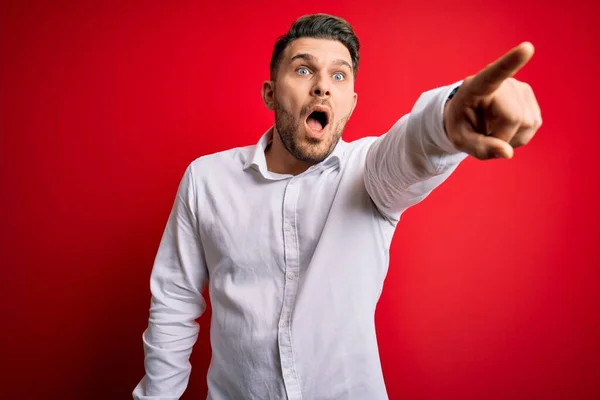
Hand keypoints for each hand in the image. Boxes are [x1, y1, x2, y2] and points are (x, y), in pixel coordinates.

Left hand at [443, 42, 541, 159]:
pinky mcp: (530, 98)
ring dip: (510, 137)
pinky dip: (519, 135)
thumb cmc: (460, 124)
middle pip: (514, 117)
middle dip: (501, 136)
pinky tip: (505, 128)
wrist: (467, 116)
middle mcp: (503, 83)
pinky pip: (533, 125)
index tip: (526, 48)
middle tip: (484, 134)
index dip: (511, 62)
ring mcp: (520, 88)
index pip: (495, 73)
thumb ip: (480, 148)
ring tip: (492, 128)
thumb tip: (507, 153)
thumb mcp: (460, 140)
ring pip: (527, 124)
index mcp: (477, 86)